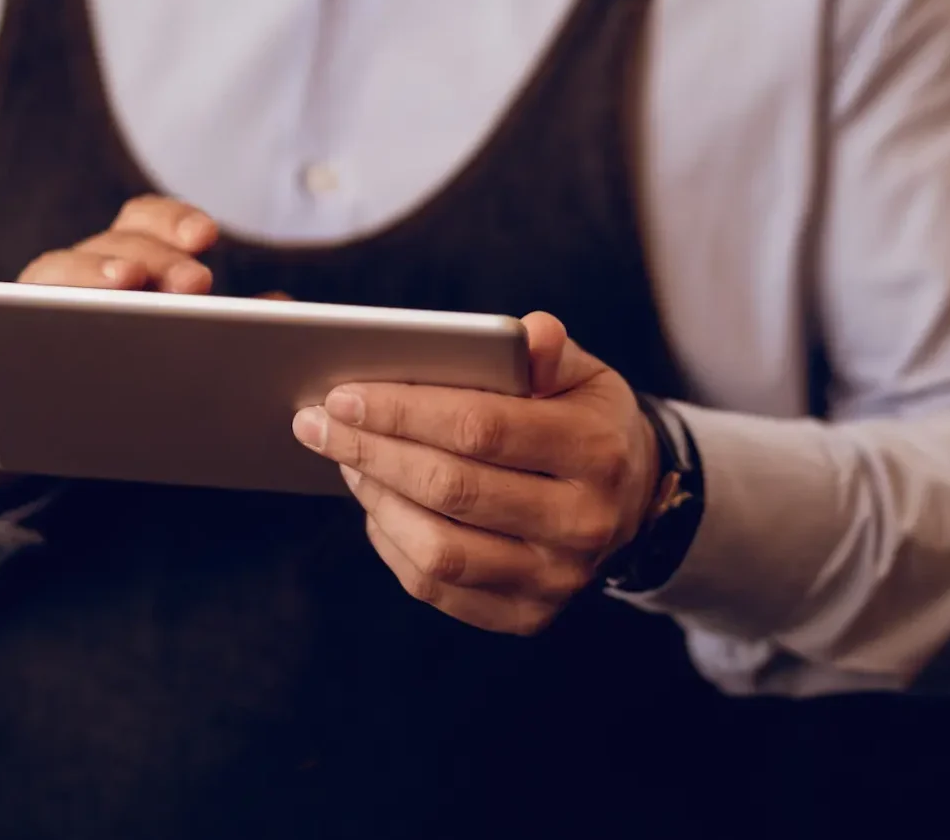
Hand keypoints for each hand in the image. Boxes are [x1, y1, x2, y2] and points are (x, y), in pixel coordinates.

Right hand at [0, 195, 219, 490]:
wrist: (20, 434)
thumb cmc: (113, 378)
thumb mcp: (172, 354)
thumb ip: (225, 327)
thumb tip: (287, 310)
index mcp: (125, 265)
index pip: (146, 221)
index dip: (173, 221)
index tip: (208, 237)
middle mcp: (76, 273)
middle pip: (112, 244)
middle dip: (153, 256)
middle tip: (192, 281)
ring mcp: (29, 304)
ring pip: (54, 271)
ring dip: (91, 273)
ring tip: (125, 289)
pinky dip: (19, 317)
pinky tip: (51, 335)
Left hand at [292, 313, 659, 634]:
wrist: (633, 501)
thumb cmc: (586, 420)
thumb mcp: (584, 375)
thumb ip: (549, 350)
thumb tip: (527, 333)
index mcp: (596, 450)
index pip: (482, 428)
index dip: (404, 411)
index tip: (343, 394)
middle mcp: (583, 523)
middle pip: (451, 488)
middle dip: (371, 451)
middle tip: (316, 423)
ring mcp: (557, 580)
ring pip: (439, 549)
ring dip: (376, 499)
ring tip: (345, 459)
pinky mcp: (528, 617)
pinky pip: (438, 587)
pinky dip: (392, 544)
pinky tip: (375, 503)